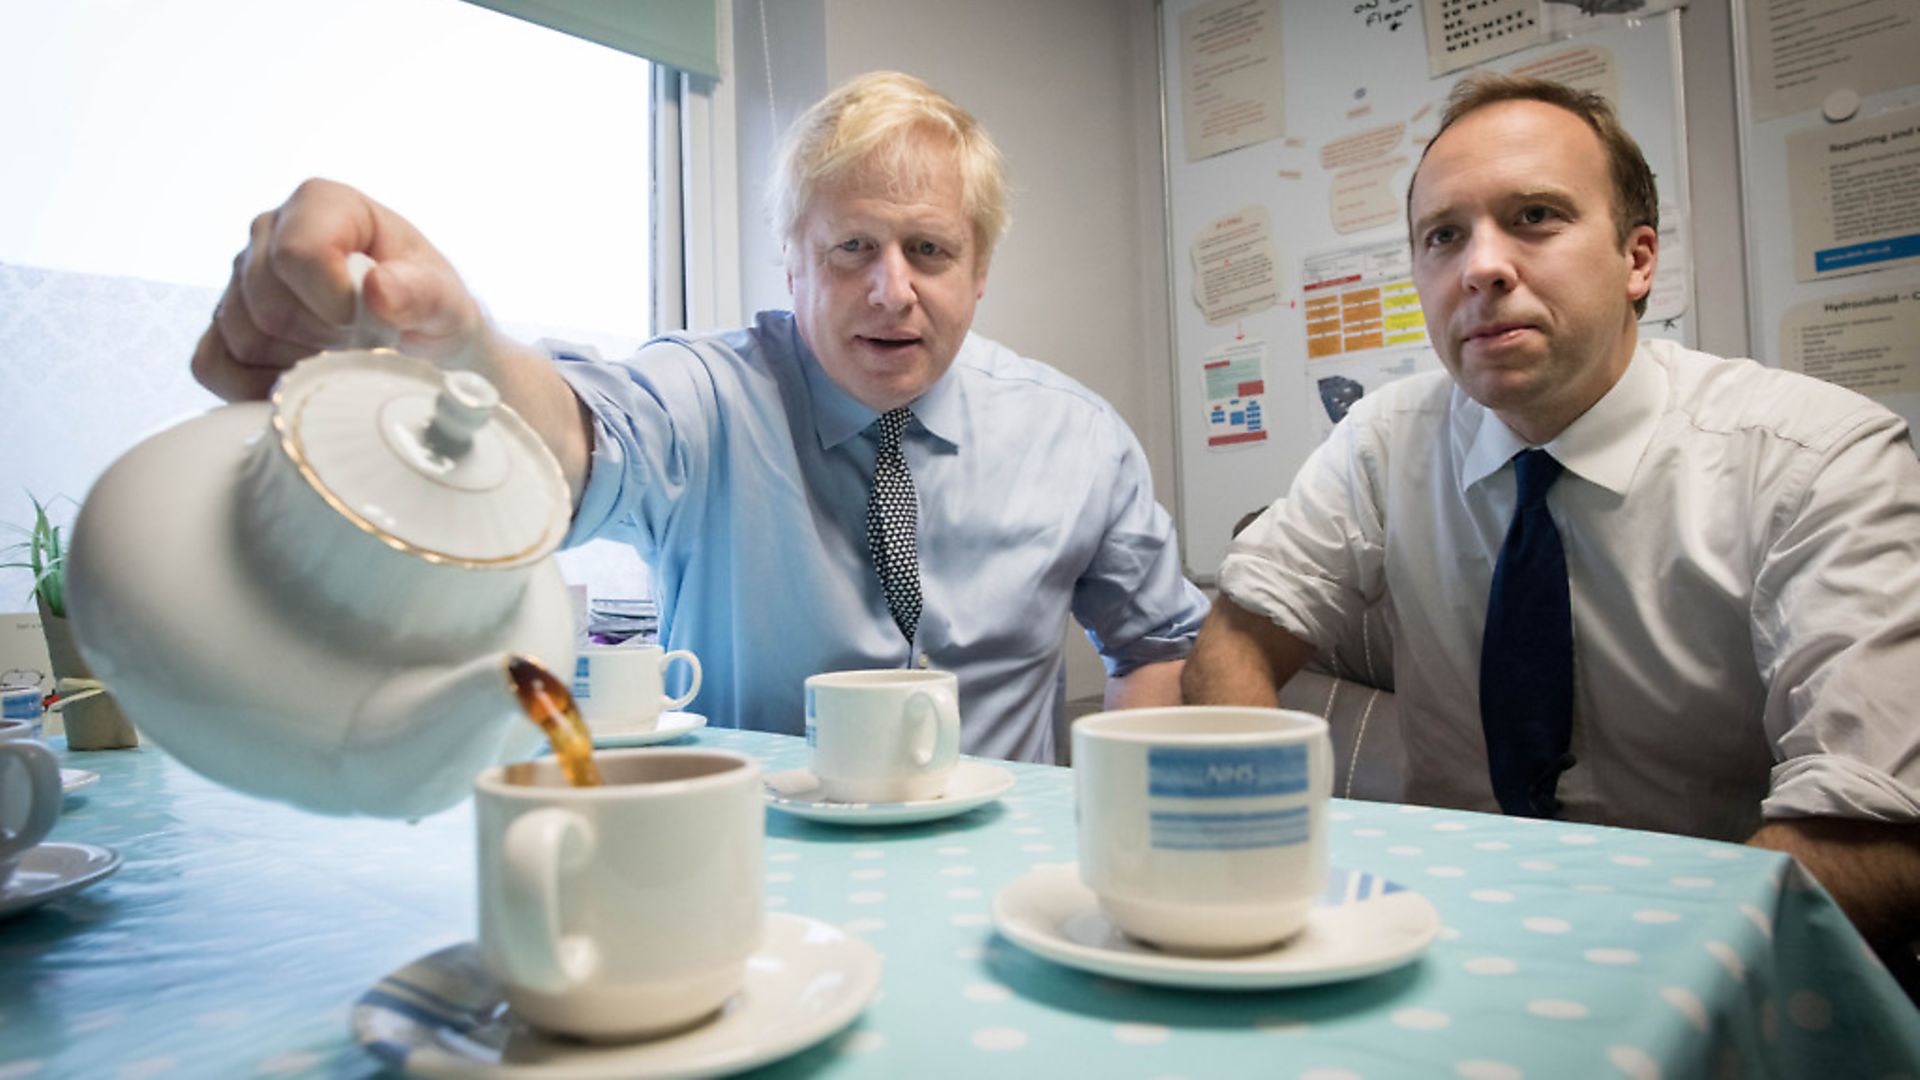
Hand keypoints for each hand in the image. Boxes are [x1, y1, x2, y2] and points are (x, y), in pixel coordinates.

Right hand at [190, 178, 490, 400]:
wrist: (418, 339)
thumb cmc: (428, 308)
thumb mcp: (447, 300)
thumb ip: (423, 292)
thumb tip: (378, 289)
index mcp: (323, 204)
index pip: (298, 252)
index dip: (332, 300)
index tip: (370, 325)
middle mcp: (270, 232)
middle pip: (268, 303)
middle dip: (324, 338)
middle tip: (365, 343)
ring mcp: (241, 278)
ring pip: (243, 337)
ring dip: (299, 363)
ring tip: (342, 355)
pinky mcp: (224, 324)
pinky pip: (213, 364)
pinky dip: (257, 387)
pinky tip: (302, 381)